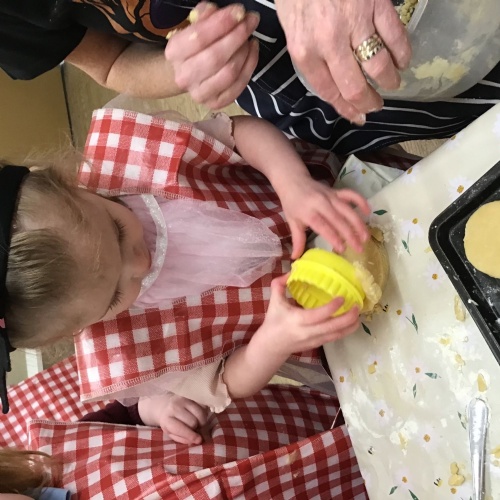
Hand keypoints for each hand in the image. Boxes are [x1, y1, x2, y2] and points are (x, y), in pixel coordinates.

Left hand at [138, 393, 208, 444]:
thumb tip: (197, 441)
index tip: (199, 440)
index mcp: (167, 419)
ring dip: (202, 420)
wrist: (164, 405)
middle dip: (197, 428)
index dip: (191, 435)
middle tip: (197, 430)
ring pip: (200, 413)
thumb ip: (183, 438)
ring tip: (199, 423)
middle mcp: (174, 407)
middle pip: (193, 421)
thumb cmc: (169, 422)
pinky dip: (204, 412)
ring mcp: (183, 399)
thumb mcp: (171, 433)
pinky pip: (202, 405)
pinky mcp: (190, 395)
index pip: (181, 428)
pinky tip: (200, 416)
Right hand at [165, 2, 259, 108]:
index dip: (222, 23)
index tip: (240, 11)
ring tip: (249, 38)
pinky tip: (252, 51)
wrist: (188, 74)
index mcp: (174, 52)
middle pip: (215, 56)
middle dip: (237, 36)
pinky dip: (250, 66)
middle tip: (251, 21)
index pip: (199, 37)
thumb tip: (215, 11)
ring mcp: (199, 94)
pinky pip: (238, 85)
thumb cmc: (194, 46)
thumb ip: (204, 16)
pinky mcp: (215, 103)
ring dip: (244, 52)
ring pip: (229, 72)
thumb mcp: (193, 26)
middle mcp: (184, 76)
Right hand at [259, 275, 360, 356]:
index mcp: (297, 320)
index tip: (342, 298)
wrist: (271, 346)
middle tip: (357, 306)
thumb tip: (292, 270)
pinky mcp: (318, 344)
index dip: (331, 307)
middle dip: (348, 318)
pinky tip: (351, 322)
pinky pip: (334, 338)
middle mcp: (308, 332)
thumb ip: (280, 284)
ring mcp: (314, 340)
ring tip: (358, 314)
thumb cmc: (273, 322)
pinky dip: (345, 331)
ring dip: (350, 326)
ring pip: (337, 335)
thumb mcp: (274, 301)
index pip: (318, 315)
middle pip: (332, 327)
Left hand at [275, 0, 411, 123]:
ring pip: (378, 66)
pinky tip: (403, 61)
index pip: (327, 91)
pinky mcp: (377, 5)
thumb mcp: (290, 22)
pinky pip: (395, 37)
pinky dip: (403, 53)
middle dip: (368, 103)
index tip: (357, 116)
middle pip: (355, 86)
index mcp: (304, 50)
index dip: (345, 108)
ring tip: (392, 84)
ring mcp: (355, 24)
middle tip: (375, 106)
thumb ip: (307, 52)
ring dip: (388, 81)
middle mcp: (329, 43)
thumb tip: (329, 78)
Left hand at [278, 174, 370, 258]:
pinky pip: (351, 194)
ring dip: (358, 223)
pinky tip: (368, 212)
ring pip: (347, 209)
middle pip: (338, 219)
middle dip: (350, 235)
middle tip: (359, 248)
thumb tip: (295, 258)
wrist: (293, 181)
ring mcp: (330, 196)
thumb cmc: (292, 204)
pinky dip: (361, 201)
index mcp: (308, 212)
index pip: (323, 226)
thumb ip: (297, 240)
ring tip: (365, 237)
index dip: (333, 237)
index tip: (342, 249)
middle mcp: (321, 203)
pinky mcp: (336, 191)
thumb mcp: (292, 222)